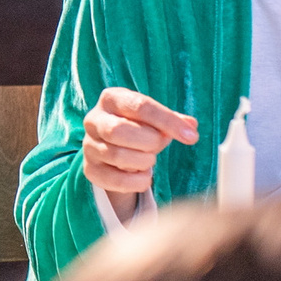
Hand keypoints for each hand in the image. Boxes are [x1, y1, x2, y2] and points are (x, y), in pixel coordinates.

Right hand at [82, 88, 198, 201]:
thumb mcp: (155, 119)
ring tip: (150, 160)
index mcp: (111, 99)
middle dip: (150, 141)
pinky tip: (144, 176)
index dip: (167, 121)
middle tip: (160, 146)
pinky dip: (137, 181)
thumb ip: (174, 121)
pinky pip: (114, 180)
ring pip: (117, 156)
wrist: (113, 148)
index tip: (191, 137)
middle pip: (119, 130)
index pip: (139, 106)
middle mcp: (94, 120)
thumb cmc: (139, 127)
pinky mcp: (90, 170)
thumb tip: (191, 126)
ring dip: (144, 161)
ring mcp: (89, 146)